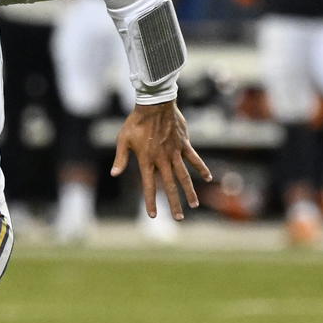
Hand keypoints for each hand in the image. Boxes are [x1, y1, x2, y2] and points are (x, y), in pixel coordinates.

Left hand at [111, 100, 212, 219]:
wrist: (154, 104)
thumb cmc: (136, 122)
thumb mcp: (123, 139)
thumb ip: (120, 158)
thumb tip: (114, 174)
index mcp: (147, 160)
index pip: (148, 186)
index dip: (150, 201)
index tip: (152, 215)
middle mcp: (162, 159)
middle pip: (169, 185)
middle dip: (174, 203)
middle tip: (179, 218)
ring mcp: (175, 152)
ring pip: (183, 176)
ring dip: (189, 191)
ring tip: (194, 205)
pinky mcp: (184, 144)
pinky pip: (194, 159)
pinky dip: (201, 168)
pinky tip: (208, 178)